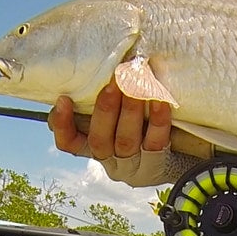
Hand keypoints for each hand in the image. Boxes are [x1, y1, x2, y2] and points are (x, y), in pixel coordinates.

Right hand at [49, 81, 190, 186]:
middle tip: (115, 81)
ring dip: (130, 109)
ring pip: (126, 140)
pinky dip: (158, 120)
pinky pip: (156, 141)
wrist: (174, 160)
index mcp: (92, 148)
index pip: (69, 143)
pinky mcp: (157, 162)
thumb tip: (94, 70)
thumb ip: (100, 104)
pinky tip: (160, 100)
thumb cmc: (138, 127)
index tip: (63, 99)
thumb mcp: (115, 120)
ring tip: (138, 84)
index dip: (62, 124)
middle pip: (100, 139)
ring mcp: (133, 164)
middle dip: (105, 108)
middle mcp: (110, 160)